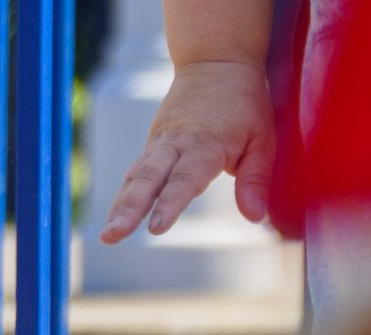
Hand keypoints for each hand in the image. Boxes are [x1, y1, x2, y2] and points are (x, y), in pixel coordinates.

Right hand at [99, 60, 273, 243]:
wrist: (215, 62)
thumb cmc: (244, 103)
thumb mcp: (263, 139)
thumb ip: (255, 180)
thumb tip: (255, 217)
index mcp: (206, 144)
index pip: (185, 178)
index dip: (170, 203)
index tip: (156, 228)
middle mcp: (176, 143)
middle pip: (147, 179)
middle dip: (129, 209)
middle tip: (113, 235)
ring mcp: (160, 143)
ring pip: (135, 177)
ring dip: (119, 207)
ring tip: (107, 236)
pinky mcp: (152, 145)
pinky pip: (135, 173)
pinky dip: (123, 196)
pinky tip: (114, 219)